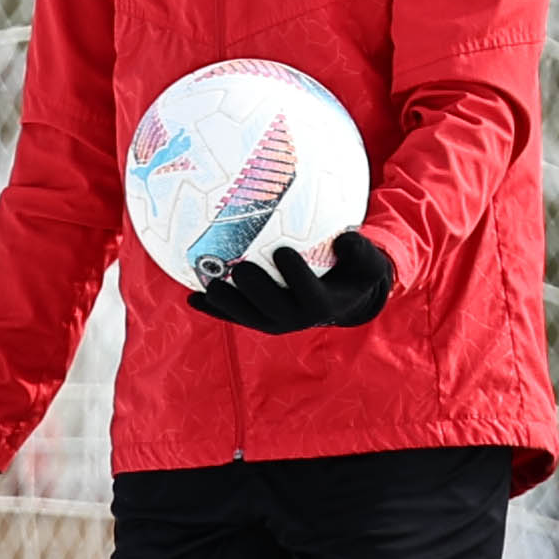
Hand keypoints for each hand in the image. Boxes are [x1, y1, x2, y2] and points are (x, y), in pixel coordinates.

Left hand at [188, 233, 393, 334]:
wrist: (338, 297)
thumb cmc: (353, 273)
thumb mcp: (367, 263)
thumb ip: (360, 252)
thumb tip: (346, 237)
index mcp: (322, 305)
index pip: (308, 293)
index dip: (295, 275)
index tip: (284, 251)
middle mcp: (296, 319)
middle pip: (273, 308)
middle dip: (256, 291)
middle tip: (241, 267)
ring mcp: (274, 322)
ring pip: (248, 317)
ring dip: (228, 304)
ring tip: (210, 285)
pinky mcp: (257, 320)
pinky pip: (233, 317)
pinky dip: (213, 310)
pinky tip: (191, 297)